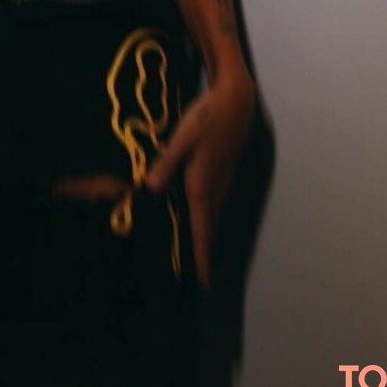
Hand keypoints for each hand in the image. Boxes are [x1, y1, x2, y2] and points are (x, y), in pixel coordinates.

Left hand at [145, 70, 254, 287]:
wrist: (236, 102)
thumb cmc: (207, 117)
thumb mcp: (182, 138)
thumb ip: (166, 162)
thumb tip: (149, 189)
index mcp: (202, 185)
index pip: (201, 229)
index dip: (201, 257)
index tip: (202, 283)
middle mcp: (215, 188)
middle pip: (208, 228)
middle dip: (202, 252)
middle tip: (195, 275)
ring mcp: (224, 181)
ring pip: (213, 216)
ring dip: (205, 235)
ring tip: (195, 252)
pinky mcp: (226, 172)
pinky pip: (216, 203)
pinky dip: (207, 217)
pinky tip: (198, 216)